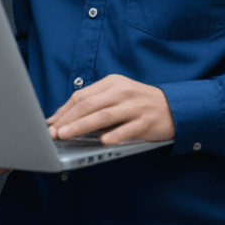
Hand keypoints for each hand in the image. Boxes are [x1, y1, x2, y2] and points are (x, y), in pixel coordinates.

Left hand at [47, 74, 175, 144]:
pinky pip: (128, 129)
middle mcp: (122, 92)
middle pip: (90, 105)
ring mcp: (135, 106)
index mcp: (112, 83)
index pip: (82, 96)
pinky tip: (103, 141)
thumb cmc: (138, 103)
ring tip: (67, 135)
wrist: (174, 107)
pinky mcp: (147, 121)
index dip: (64, 110)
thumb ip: (93, 103)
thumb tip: (62, 118)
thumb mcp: (117, 96)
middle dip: (68, 119)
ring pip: (104, 116)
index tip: (50, 123)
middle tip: (54, 132)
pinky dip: (115, 135)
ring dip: (82, 126)